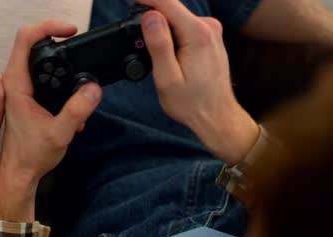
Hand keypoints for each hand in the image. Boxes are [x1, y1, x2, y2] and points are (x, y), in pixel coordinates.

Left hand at [0, 21, 102, 222]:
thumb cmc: (30, 156)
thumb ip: (77, 110)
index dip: (49, 27)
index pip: (26, 39)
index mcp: (16, 84)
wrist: (20, 172)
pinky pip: (44, 76)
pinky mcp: (27, 96)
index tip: (69, 31)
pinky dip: (60, 79)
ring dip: (62, 63)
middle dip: (59, 42)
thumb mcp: (59, 133)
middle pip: (34, 44)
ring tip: (79, 74)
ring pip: (41, 61)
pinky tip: (74, 97)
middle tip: (78, 44)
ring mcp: (20, 88)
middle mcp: (15, 82)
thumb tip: (94, 88)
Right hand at [138, 0, 258, 164]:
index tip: (128, 1)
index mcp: (197, 34)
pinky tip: (166, 56)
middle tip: (139, 43)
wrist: (216, 116)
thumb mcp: (167, 78)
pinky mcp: (208, 37)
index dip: (144, 0)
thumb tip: (150, 16)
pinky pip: (183, 27)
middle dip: (150, 20)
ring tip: (154, 57)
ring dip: (160, 30)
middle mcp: (208, 27)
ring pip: (176, 19)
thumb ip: (159, 44)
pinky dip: (170, 36)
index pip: (166, 3)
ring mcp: (210, 31)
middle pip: (170, 9)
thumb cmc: (192, 103)